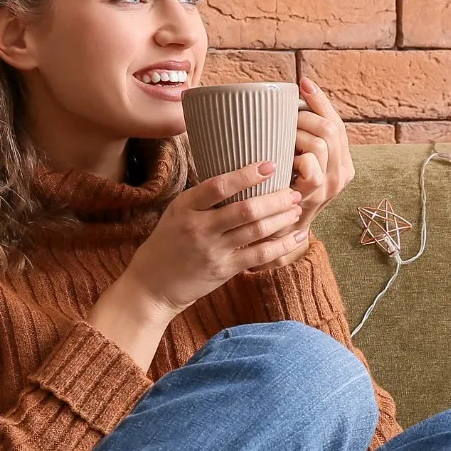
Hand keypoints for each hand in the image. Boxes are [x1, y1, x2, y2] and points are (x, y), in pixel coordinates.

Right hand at [106, 160, 307, 323]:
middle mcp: (199, 227)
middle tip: (293, 191)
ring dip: (281, 218)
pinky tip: (298, 236)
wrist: (152, 285)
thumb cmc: (168, 243)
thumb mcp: (177, 213)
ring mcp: (212, 250)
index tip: (270, 165)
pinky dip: (282, 245)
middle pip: (245, 209)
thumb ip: (204, 199)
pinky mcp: (223, 269)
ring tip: (296, 208)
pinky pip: (259, 255)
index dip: (247, 174)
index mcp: (185, 206)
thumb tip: (240, 177)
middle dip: (275, 199)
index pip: (218, 186)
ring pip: (256, 231)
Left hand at [278, 76, 353, 261]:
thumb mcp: (295, 161)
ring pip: (321, 143)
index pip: (337, 122)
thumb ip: (298, 139)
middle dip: (304, 117)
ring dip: (296, 135)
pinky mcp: (316, 197)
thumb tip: (282, 101)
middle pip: (330, 128)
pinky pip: (311, 168)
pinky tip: (283, 160)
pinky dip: (296, 158)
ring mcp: (332, 186)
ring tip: (280, 140)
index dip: (320, 101)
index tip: (302, 82)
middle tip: (283, 120)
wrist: (278, 233)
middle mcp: (344, 172)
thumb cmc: (281, 191)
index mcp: (343, 159)